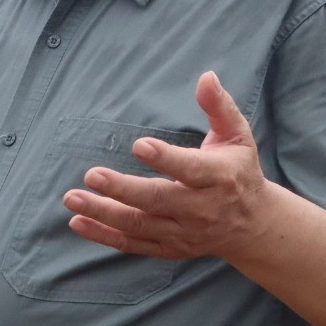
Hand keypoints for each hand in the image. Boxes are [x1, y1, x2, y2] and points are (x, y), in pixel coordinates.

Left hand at [61, 72, 268, 260]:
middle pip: (158, 200)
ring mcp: (184, 232)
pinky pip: (133, 245)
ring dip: (104, 213)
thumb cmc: (239, 171)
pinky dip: (104, 236)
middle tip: (91, 175)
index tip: (138, 145)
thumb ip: (219, 107)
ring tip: (72, 198)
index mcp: (219, 178)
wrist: (254, 225)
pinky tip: (78, 222)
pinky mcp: (170, 248)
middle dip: (122, 189)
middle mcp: (201, 209)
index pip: (190, 169)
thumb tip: (206, 77)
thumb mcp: (237, 136)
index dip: (165, 158)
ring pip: (140, 225)